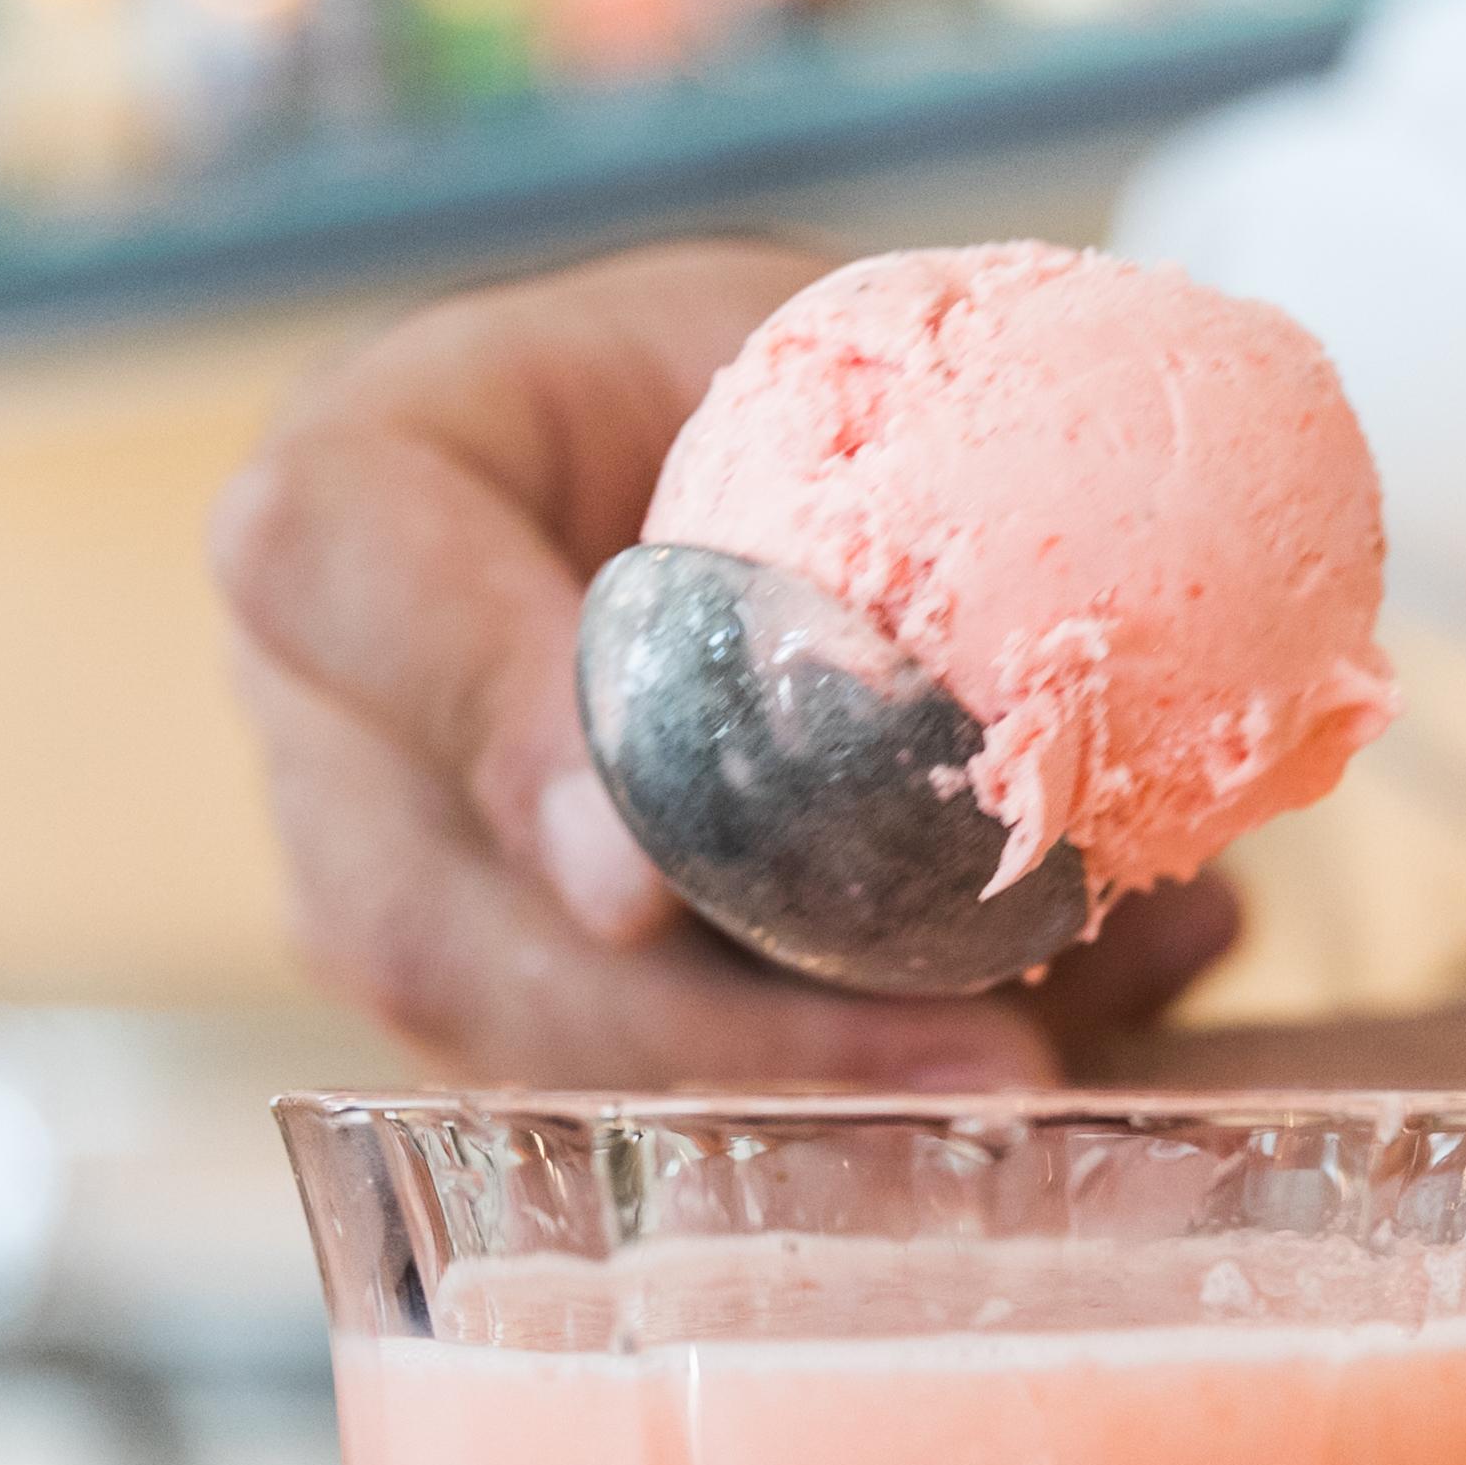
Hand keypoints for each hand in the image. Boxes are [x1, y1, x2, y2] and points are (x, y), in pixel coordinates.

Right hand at [208, 238, 1245, 1084]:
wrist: (710, 493)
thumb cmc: (752, 398)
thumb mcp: (812, 353)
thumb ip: (892, 447)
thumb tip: (1132, 625)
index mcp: (353, 497)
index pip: (348, 582)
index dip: (488, 730)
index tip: (643, 883)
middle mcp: (333, 737)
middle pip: (446, 931)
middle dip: (719, 1033)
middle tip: (973, 1060)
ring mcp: (405, 913)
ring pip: (559, 1064)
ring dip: (824, 1094)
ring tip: (1062, 1071)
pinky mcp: (524, 1032)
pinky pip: (672, 1111)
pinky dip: (890, 1092)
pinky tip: (1093, 1045)